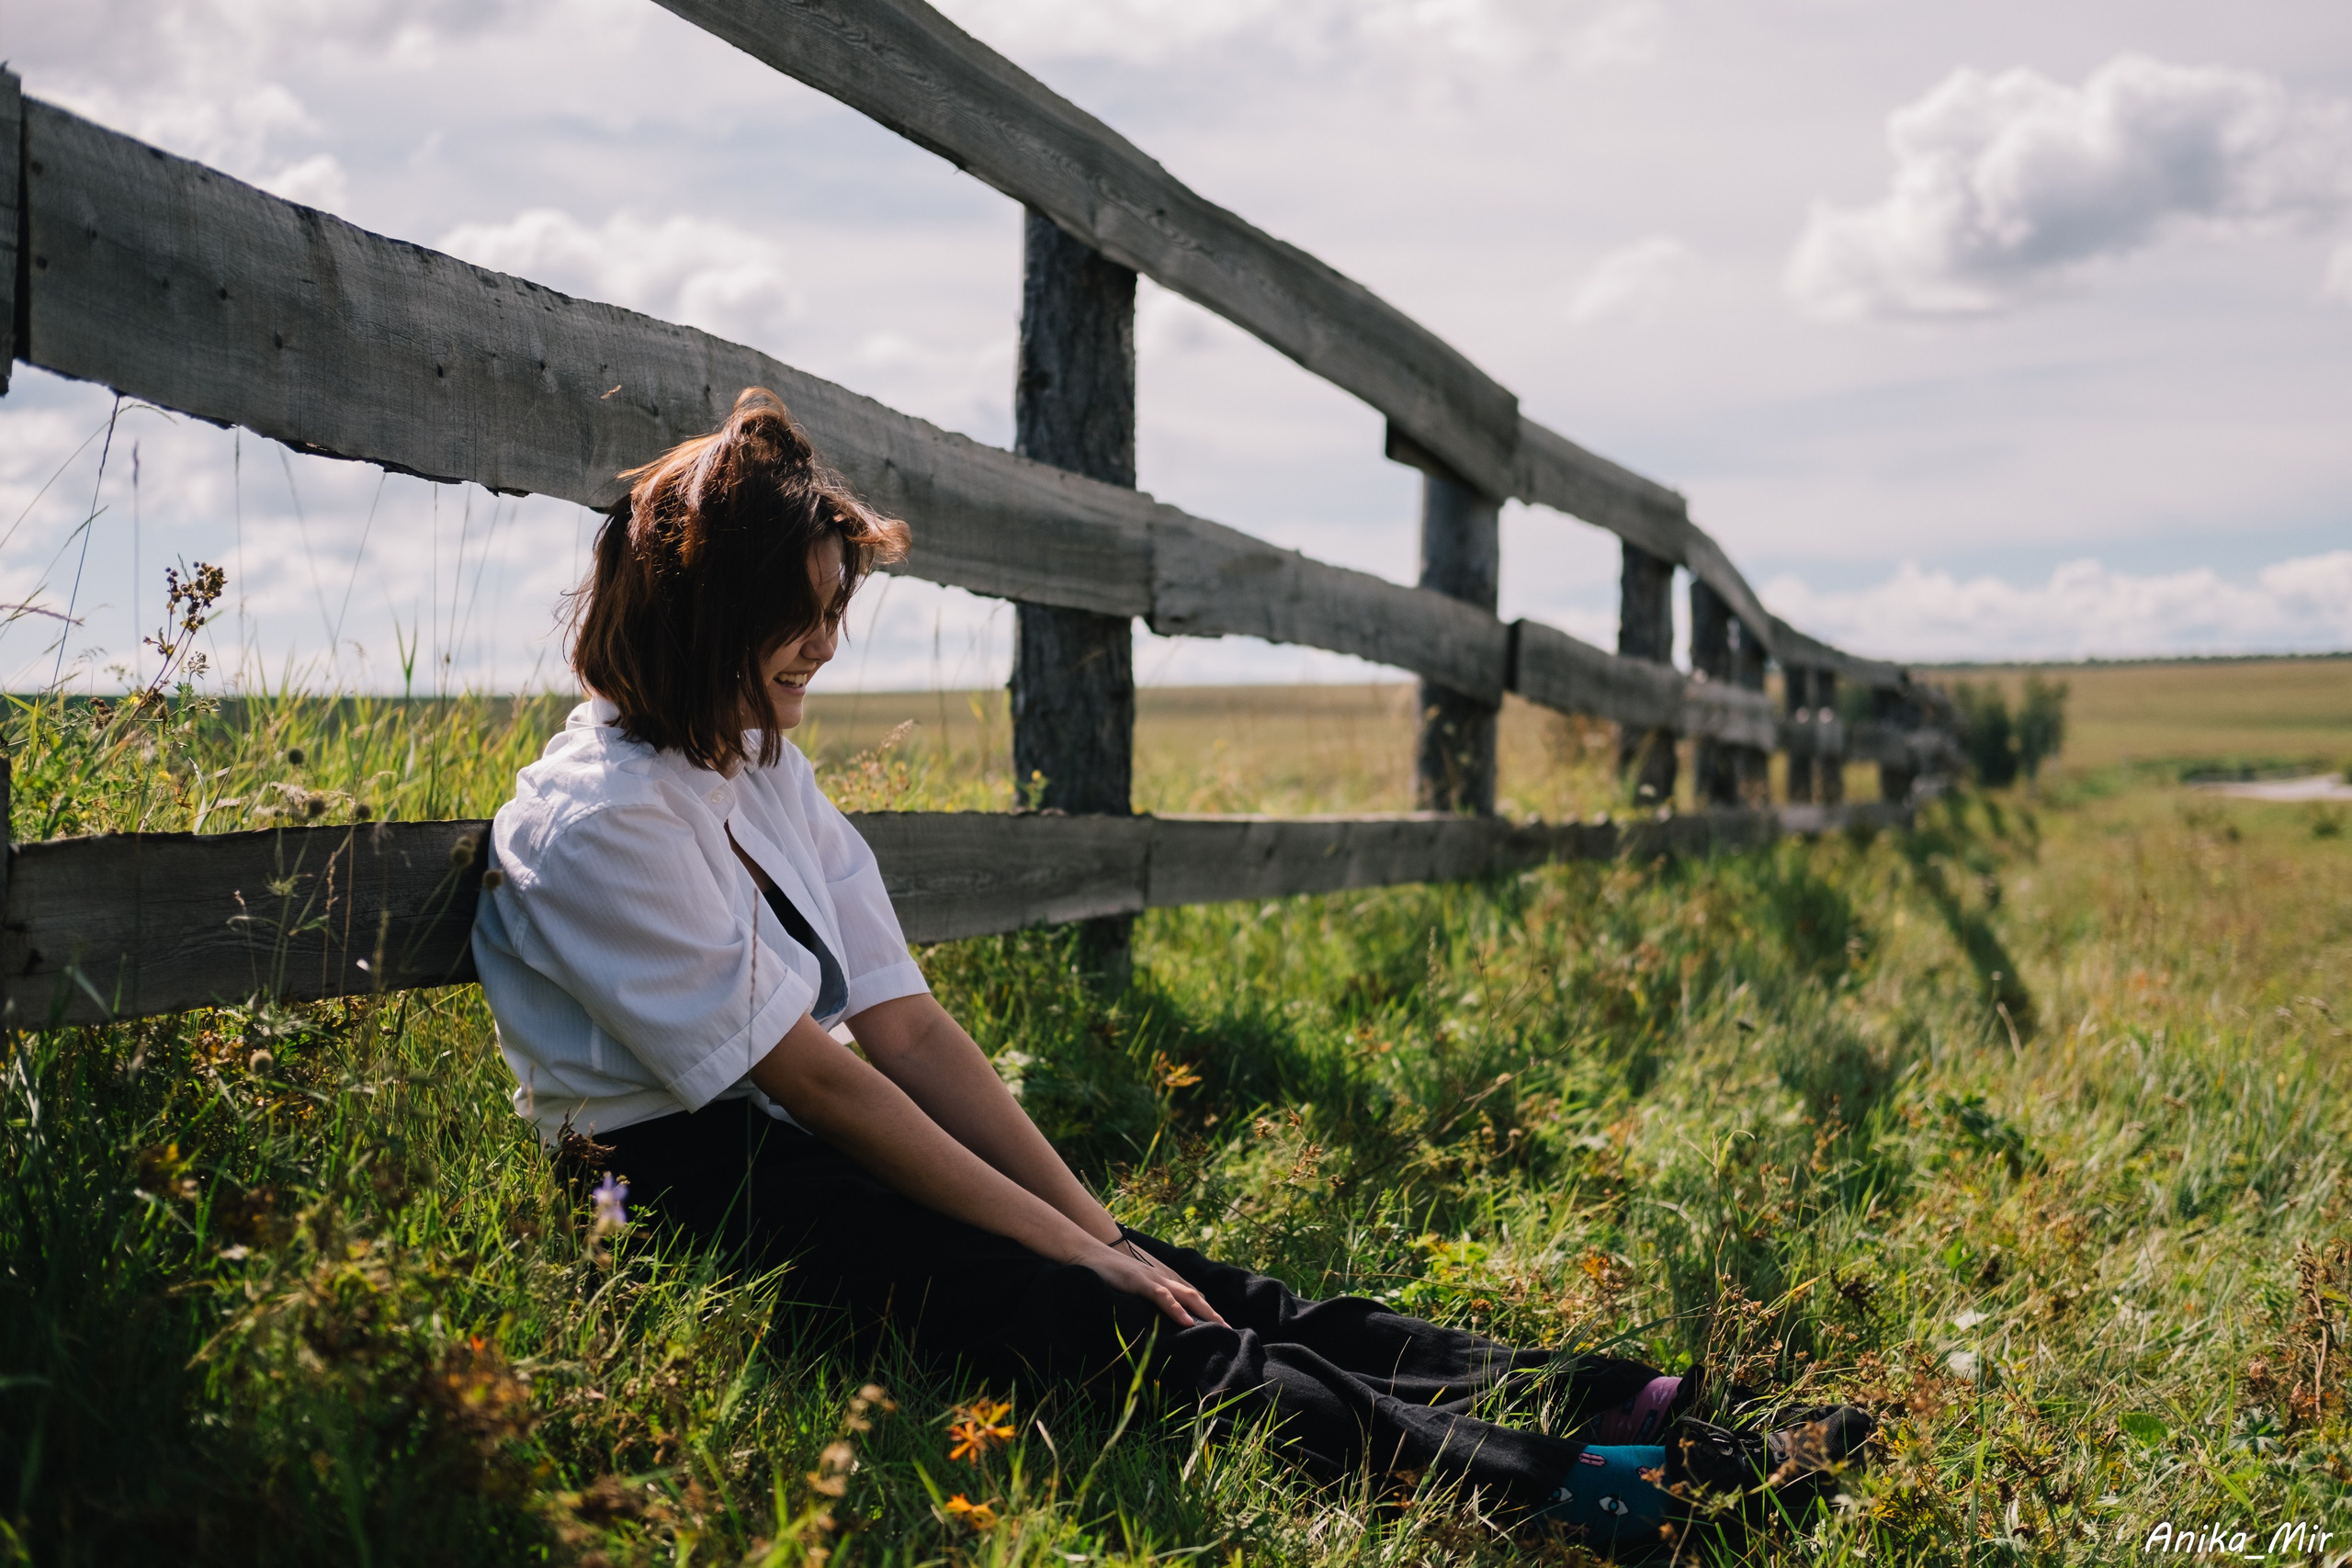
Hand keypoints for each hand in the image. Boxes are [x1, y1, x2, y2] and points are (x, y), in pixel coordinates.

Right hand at [1074, 1240, 1229, 1329]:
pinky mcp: (1138, 1281)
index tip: (1221, 1325)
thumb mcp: (1132, 1286)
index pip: (1191, 1294)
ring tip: (1219, 1327)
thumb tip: (1154, 1316)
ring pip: (1185, 1295)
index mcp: (1161, 1278)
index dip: (1206, 1309)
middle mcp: (1162, 1276)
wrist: (1088, 1251)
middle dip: (1213, 1313)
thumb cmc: (1108, 1271)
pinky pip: (1162, 1296)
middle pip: (1195, 1295)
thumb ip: (1146, 1295)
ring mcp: (1152, 1277)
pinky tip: (1187, 1321)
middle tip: (1229, 1330)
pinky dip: (1176, 1309)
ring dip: (1204, 1312)